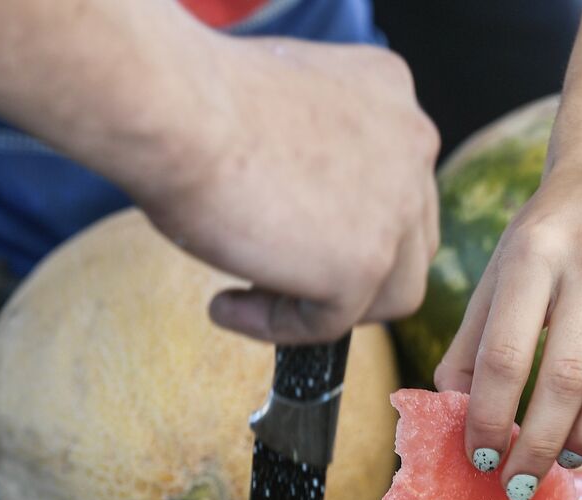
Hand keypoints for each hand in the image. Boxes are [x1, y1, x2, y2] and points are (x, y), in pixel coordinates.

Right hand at [135, 36, 440, 343]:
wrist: (170, 105)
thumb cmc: (195, 96)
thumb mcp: (283, 104)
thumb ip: (317, 145)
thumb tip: (308, 203)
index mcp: (391, 93)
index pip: (397, 183)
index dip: (352, 221)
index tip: (293, 232)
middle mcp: (411, 145)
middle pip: (408, 241)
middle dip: (353, 269)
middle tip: (281, 274)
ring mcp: (396, 208)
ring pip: (389, 293)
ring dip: (326, 304)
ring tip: (254, 296)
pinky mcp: (365, 263)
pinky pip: (330, 323)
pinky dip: (277, 325)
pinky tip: (226, 307)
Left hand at [434, 160, 581, 499]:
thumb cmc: (551, 233)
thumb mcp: (500, 270)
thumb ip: (473, 340)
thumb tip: (451, 414)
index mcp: (533, 253)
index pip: (504, 356)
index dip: (489, 419)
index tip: (482, 456)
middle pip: (565, 378)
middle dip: (538, 446)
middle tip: (521, 481)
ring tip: (570, 457)